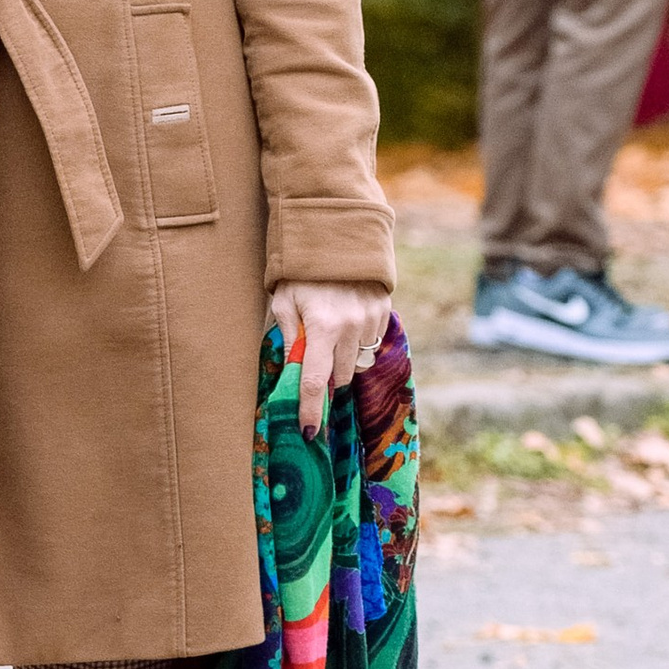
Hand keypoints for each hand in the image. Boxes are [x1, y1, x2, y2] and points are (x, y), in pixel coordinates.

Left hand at [270, 281, 392, 438]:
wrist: (336, 235)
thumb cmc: (301, 272)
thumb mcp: (284, 302)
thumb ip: (290, 338)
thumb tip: (293, 374)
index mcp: (321, 327)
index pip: (314, 380)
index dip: (310, 409)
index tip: (308, 432)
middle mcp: (349, 327)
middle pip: (339, 377)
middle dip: (326, 378)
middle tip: (314, 364)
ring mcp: (370, 321)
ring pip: (357, 363)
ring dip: (342, 360)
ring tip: (330, 335)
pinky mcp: (383, 313)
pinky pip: (372, 344)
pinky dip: (358, 342)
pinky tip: (347, 321)